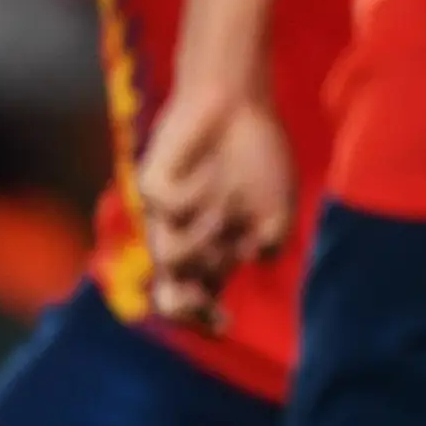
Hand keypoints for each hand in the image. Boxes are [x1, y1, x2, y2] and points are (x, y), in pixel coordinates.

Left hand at [136, 86, 293, 328]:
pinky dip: (193, 197)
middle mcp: (186, 237)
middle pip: (171, 292)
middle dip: (186, 304)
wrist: (236, 102)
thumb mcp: (276, 208)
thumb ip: (265, 243)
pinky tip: (210, 175)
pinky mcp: (150, 185)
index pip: (201, 299)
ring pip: (170, 255)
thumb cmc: (259, 154)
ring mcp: (165, 215)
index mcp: (215, 249)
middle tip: (201, 297)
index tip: (224, 323)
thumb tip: (250, 264)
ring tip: (223, 208)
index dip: (204, 319)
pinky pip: (166, 208)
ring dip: (202, 239)